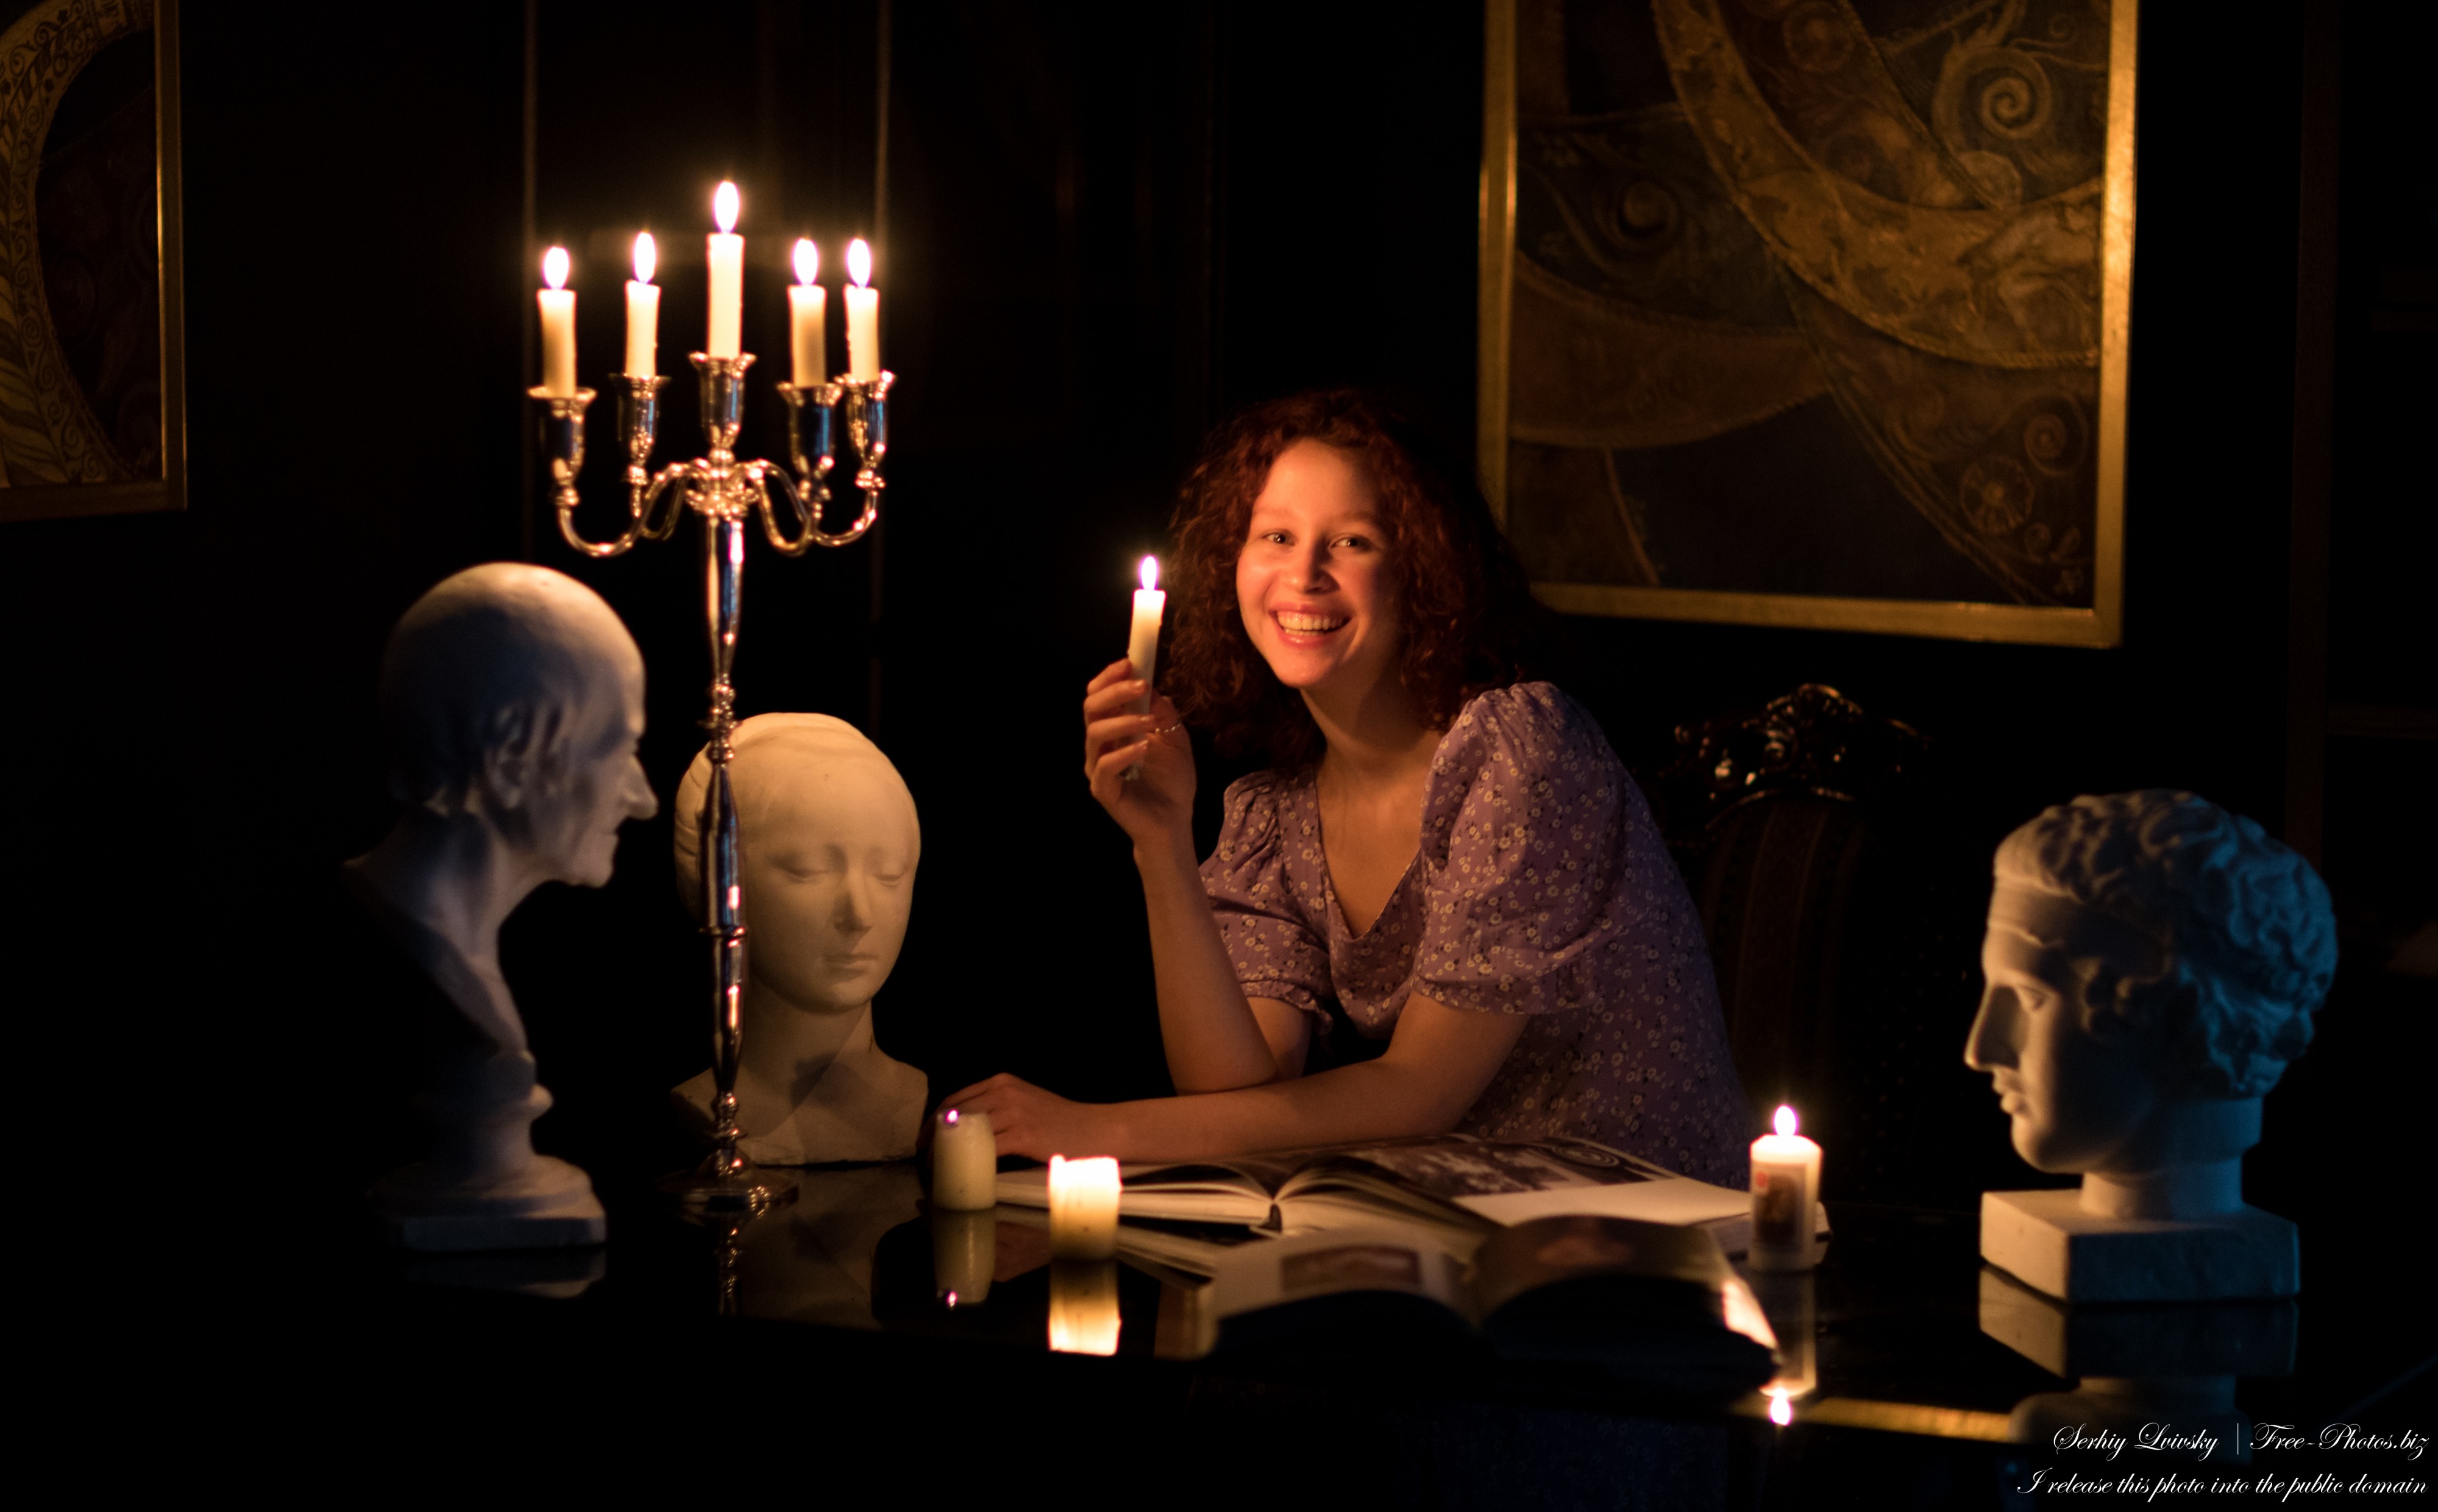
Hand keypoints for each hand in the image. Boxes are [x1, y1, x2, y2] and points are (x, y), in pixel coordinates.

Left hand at [939, 1072, 1119, 1160]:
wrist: (1099, 1130)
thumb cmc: (1064, 1123)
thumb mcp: (1026, 1105)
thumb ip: (998, 1110)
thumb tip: (964, 1133)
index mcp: (1001, 1082)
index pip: (953, 1101)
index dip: (931, 1125)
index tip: (923, 1146)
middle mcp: (1004, 1091)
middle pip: (951, 1116)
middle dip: (930, 1142)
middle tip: (924, 1166)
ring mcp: (1014, 1111)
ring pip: (964, 1133)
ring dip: (944, 1157)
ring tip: (936, 1176)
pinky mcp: (1023, 1134)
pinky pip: (983, 1150)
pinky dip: (966, 1165)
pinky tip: (960, 1178)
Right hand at [1082, 658, 1194, 852]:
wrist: (1174, 821)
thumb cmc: (1172, 780)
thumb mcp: (1175, 738)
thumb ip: (1162, 712)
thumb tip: (1151, 684)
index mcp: (1115, 728)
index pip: (1099, 695)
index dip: (1109, 676)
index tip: (1129, 662)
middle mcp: (1101, 745)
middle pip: (1091, 707)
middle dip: (1114, 691)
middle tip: (1140, 686)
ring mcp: (1099, 767)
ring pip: (1095, 733)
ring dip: (1123, 720)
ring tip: (1149, 722)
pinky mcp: (1103, 790)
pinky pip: (1105, 767)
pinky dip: (1124, 753)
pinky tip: (1144, 749)